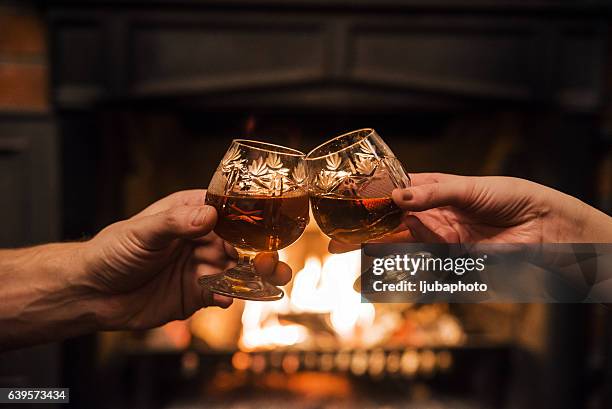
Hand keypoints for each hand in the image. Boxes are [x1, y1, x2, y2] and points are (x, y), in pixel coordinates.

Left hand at [80, 190, 291, 329]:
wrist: (93, 294)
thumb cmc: (112, 252)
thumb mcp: (142, 231)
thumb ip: (176, 222)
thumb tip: (209, 215)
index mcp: (190, 213)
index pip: (227, 210)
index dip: (249, 217)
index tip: (266, 225)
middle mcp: (201, 239)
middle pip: (240, 242)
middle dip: (259, 249)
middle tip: (272, 258)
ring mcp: (201, 267)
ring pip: (237, 269)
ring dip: (255, 275)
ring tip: (272, 278)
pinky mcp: (197, 294)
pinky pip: (222, 293)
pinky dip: (230, 296)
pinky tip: (228, 298)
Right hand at [330, 173, 611, 252]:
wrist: (545, 227)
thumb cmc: (512, 196)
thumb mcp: (471, 187)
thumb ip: (434, 192)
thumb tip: (398, 196)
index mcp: (434, 191)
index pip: (394, 194)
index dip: (370, 198)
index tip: (345, 201)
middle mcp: (432, 216)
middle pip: (388, 223)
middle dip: (361, 229)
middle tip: (333, 236)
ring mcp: (439, 239)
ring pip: (396, 244)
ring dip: (370, 250)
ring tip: (342, 251)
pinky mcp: (450, 261)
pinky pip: (418, 265)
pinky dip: (397, 270)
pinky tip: (375, 272)